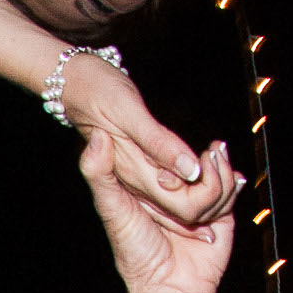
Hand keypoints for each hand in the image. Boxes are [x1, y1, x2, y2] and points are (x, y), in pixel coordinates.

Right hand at [56, 57, 217, 226]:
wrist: (72, 82)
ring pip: (186, 202)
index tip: (214, 158)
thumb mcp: (129, 114)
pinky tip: (209, 160)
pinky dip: (199, 177)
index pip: (185, 207)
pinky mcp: (141, 168)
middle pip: (190, 210)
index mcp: (136, 175)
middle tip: (220, 154)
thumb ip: (158, 145)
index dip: (209, 192)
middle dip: (216, 190)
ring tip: (219, 154)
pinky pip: (175, 186)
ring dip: (211, 184)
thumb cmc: (97, 90)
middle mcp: (138, 183)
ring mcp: (139, 178)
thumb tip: (190, 169)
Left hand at [78, 130, 236, 292]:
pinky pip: (234, 186)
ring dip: (217, 173)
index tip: (166, 174)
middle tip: (196, 171)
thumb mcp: (112, 208)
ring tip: (209, 177)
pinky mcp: (221, 213)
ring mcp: (198, 201)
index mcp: (147, 188)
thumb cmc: (136, 251)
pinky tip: (231, 181)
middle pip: (194, 159)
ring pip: (217, 170)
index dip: (169, 155)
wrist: (171, 286)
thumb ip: (99, 175)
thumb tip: (95, 136)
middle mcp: (174, 193)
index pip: (163, 153)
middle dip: (200, 162)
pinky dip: (231, 183)